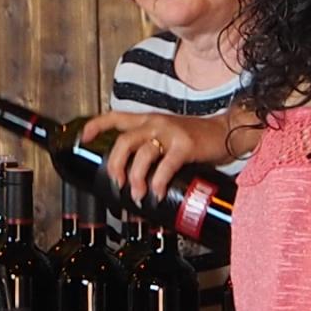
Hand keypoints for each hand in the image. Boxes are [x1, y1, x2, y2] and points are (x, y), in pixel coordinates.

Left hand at [77, 109, 238, 206]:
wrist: (227, 131)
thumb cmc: (197, 137)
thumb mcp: (168, 135)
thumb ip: (151, 147)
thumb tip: (132, 175)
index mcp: (148, 120)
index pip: (116, 117)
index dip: (96, 126)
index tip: (84, 138)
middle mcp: (156, 123)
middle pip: (123, 141)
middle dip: (115, 164)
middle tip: (117, 181)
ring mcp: (170, 133)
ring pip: (141, 154)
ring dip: (135, 178)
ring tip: (137, 194)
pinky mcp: (185, 146)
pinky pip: (165, 166)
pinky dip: (158, 183)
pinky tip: (157, 193)